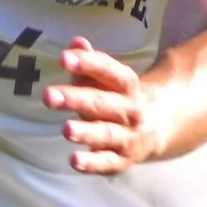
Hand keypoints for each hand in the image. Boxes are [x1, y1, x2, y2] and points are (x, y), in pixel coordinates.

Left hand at [43, 37, 170, 173]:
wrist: (158, 127)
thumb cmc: (118, 98)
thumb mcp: (108, 80)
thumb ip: (89, 63)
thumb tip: (76, 42)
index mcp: (128, 86)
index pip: (110, 71)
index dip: (88, 63)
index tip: (64, 58)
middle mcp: (131, 111)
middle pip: (104, 104)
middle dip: (76, 99)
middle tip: (48, 96)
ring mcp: (129, 137)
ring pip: (107, 134)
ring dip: (87, 132)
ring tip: (66, 129)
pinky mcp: (122, 160)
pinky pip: (108, 163)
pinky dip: (92, 164)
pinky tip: (74, 160)